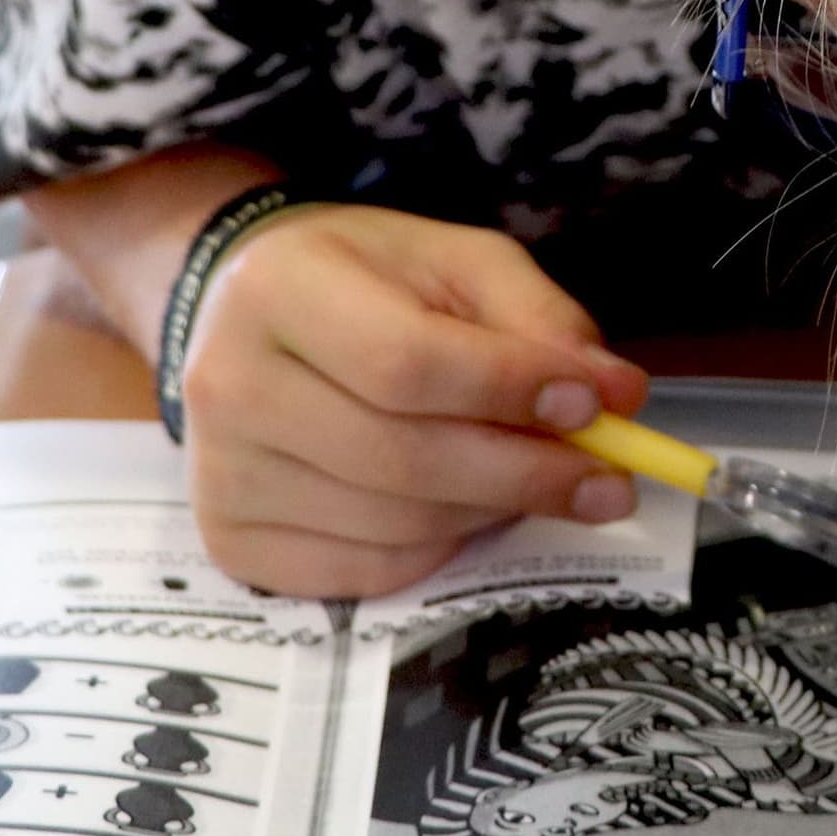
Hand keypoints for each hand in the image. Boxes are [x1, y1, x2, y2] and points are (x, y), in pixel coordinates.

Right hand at [175, 206, 650, 598]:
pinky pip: (365, 572)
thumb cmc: (367, 283)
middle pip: (401, 458)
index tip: (595, 405)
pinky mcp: (231, 538)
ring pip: (393, 524)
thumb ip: (540, 318)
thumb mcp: (457, 264)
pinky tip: (460, 510)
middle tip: (610, 479)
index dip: (509, 392)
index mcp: (280, 288)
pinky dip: (437, 550)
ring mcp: (220, 471)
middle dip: (525, 474)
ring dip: (489, 512)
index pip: (405, 362)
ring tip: (533, 480)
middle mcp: (228, 383)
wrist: (246, 313)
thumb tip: (616, 394)